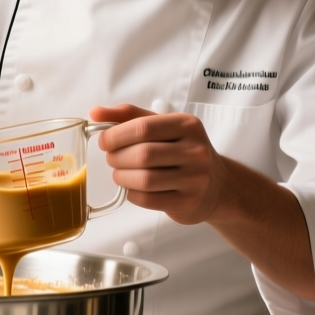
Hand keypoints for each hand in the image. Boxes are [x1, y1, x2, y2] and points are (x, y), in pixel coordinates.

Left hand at [90, 104, 226, 225]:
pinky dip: (132, 194)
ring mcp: (195, 178)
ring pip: (144, 179)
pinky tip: (132, 188)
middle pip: (142, 154)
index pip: (144, 127)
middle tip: (112, 159)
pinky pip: (148, 199)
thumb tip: (96, 112)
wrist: (218, 185)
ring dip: (122, 177)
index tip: (105, 141)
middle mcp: (195, 150)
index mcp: (187, 125)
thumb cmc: (183, 152)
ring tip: (120, 173)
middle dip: (117, 157)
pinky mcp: (188, 202)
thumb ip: (130, 117)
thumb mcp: (163, 127)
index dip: (116, 135)